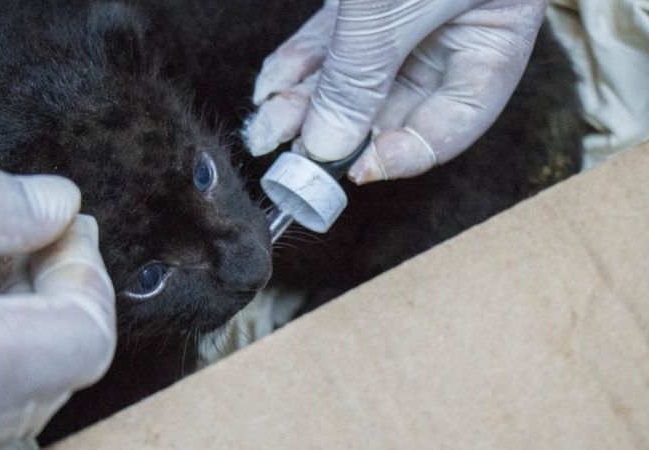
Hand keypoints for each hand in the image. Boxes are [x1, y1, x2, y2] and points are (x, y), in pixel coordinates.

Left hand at [244, 0, 545, 182]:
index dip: (402, 154)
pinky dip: (299, 64)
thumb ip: (362, 76)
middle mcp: (452, 35)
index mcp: (493, 41)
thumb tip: (327, 146)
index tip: (354, 169)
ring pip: (356, 78)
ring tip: (266, 128)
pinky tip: (271, 89)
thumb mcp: (397, 7)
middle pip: (394, 106)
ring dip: (307, 104)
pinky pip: (333, 43)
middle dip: (337, 132)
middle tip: (290, 158)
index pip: (452, 124)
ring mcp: (407, 16)